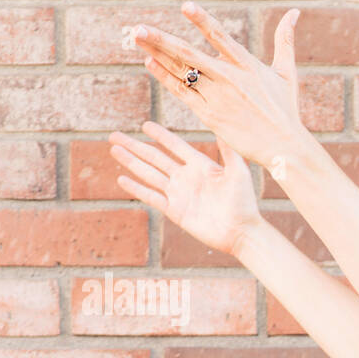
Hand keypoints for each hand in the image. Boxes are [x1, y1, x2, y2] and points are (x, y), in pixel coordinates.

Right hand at [109, 121, 261, 257]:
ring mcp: (179, 194)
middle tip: (114, 135)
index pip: (176, 146)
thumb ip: (228, 151)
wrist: (241, 232)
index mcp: (201, 166)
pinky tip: (122, 178)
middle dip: (135, 146)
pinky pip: (152, 197)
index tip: (145, 125)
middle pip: (155, 158)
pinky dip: (137, 188)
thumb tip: (222, 127)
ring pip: (149, 174)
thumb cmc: (244, 202)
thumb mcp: (238, 173)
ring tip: (114, 150)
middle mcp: (186, 178)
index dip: (161, 136)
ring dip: (131, 162)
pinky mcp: (175, 211)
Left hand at [132, 2, 305, 169]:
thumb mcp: (287, 73)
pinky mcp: (211, 116)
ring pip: (182, 72)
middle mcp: (230, 79)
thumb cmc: (286, 110)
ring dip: (157, 53)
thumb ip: (285, 41)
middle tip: (138, 27)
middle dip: (162, 40)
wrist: (284, 147)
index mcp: (248, 65)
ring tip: (137, 37)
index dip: (202, 21)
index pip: (221, 38)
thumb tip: (294, 12)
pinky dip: (166, 78)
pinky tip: (151, 62)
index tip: (185, 7)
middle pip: (189, 55)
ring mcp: (218, 97)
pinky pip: (183, 94)